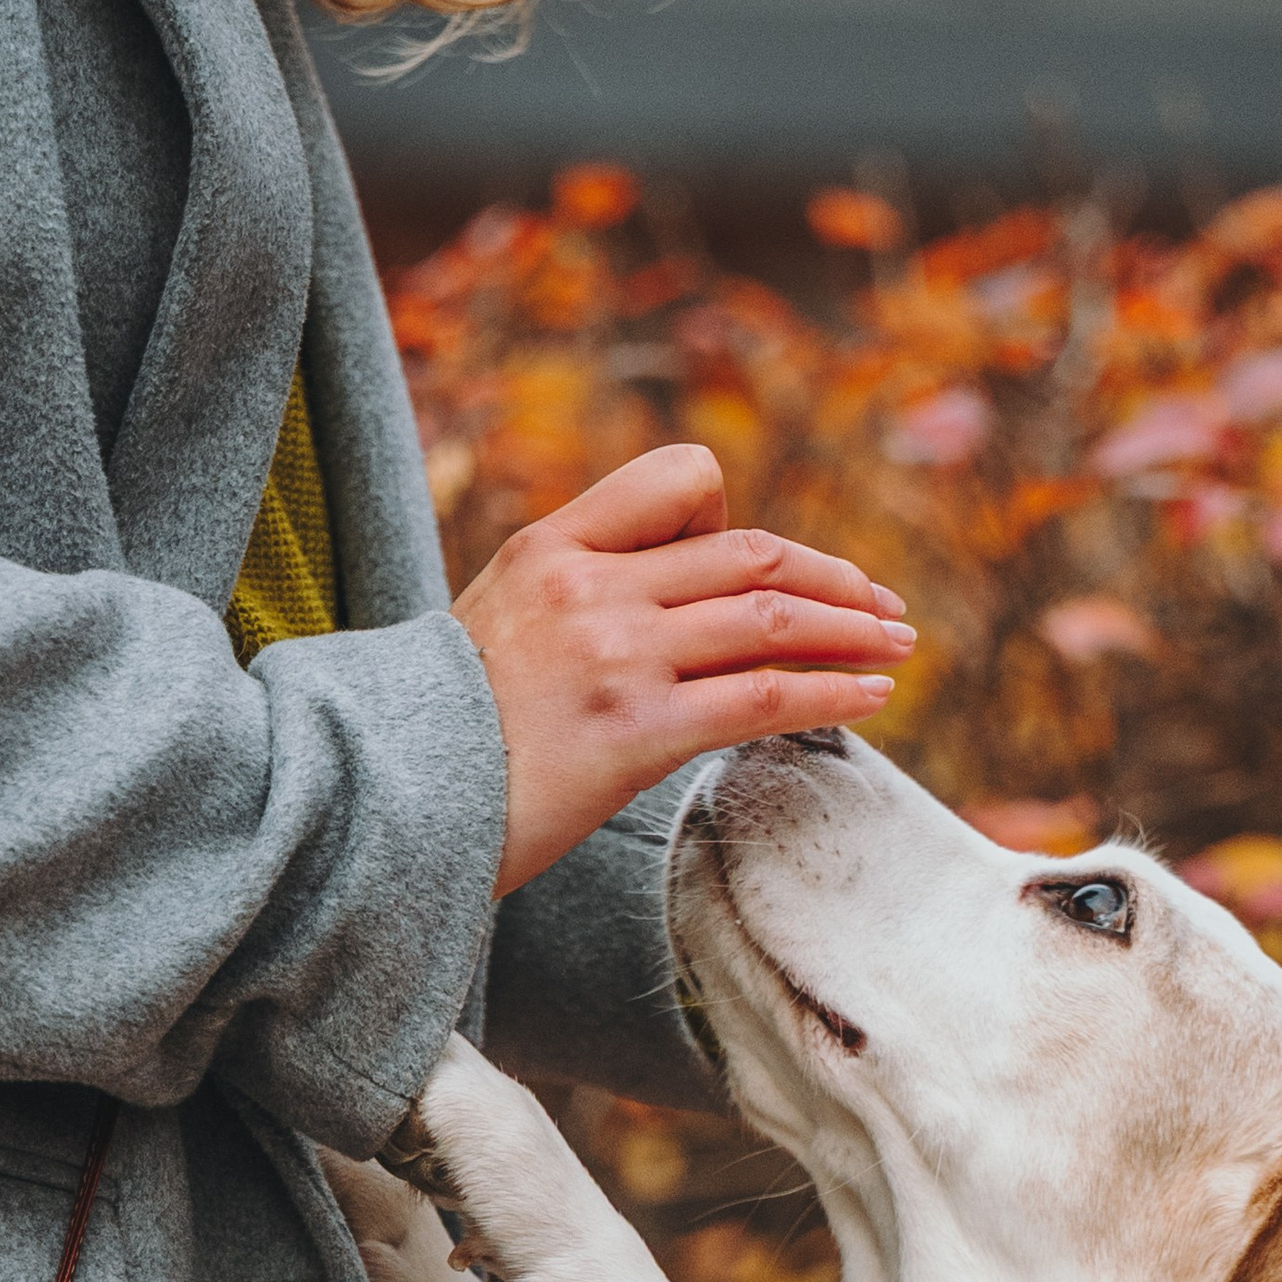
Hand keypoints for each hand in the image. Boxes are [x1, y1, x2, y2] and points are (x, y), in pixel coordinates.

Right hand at [453, 444, 912, 895]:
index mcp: (553, 546)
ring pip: (769, 620)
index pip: (679, 481)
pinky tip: (870, 698)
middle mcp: (589, 587)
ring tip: (899, 650)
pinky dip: (832, 693)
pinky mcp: (634, 732)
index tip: (774, 569)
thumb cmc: (446, 734)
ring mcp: (614, 657)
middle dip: (835, 582)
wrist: (383, 801)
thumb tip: (673, 605)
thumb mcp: (497, 623)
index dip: (741, 517)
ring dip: (853, 632)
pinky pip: (761, 699)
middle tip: (885, 608)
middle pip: (751, 555)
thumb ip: (578, 594)